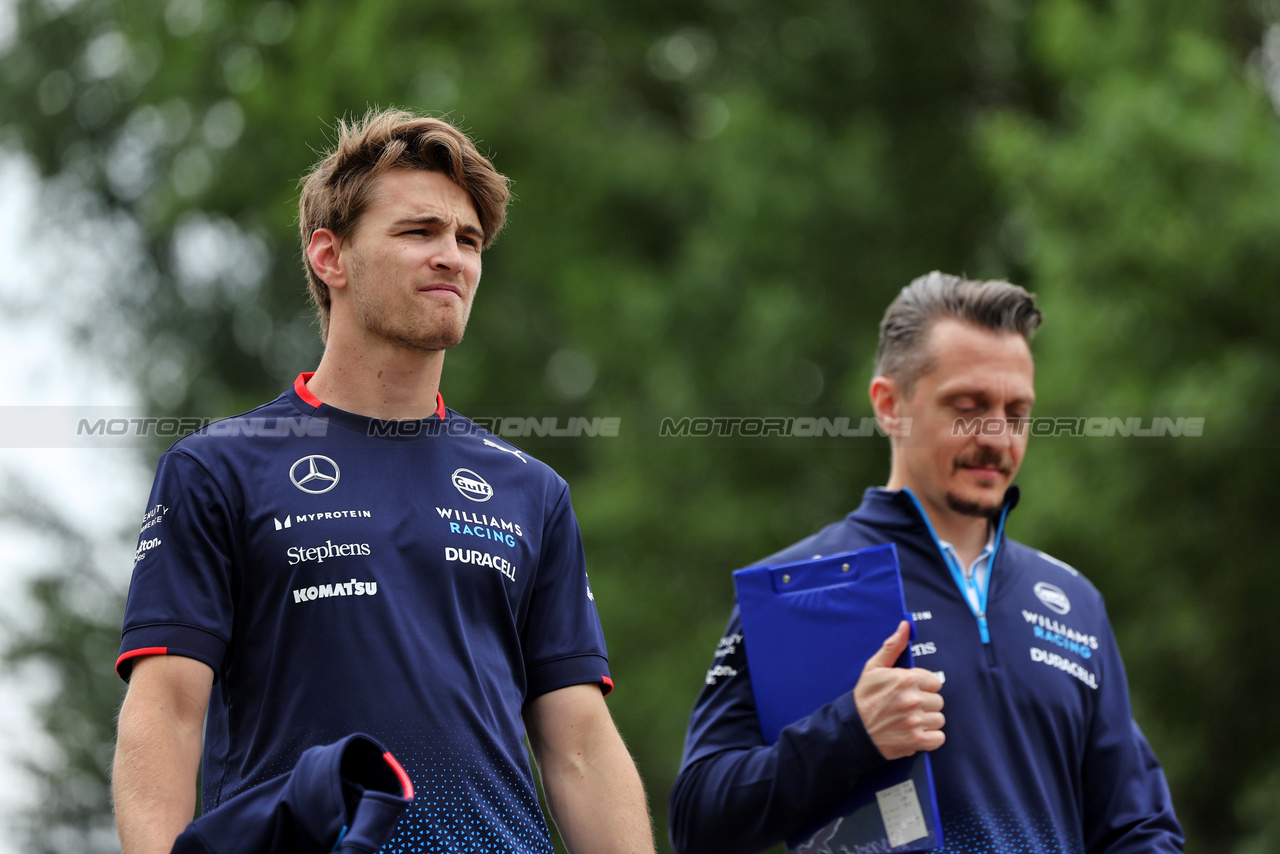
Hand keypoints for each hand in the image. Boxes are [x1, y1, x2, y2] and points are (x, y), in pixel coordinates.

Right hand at [853, 621, 944, 759]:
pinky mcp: (917, 741)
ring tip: (910, 720)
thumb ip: (893, 647)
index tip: (911, 691)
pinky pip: (939, 737)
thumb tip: (905, 626)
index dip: (923, 686)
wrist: (853, 729)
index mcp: (906, 679)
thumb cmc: (864, 697)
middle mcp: (913, 700)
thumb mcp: (874, 668)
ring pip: (939, 719)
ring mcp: (916, 721)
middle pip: (938, 701)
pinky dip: (930, 737)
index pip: (935, 682)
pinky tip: (915, 733)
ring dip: (927, 720)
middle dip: (925, 703)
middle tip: (908, 707)